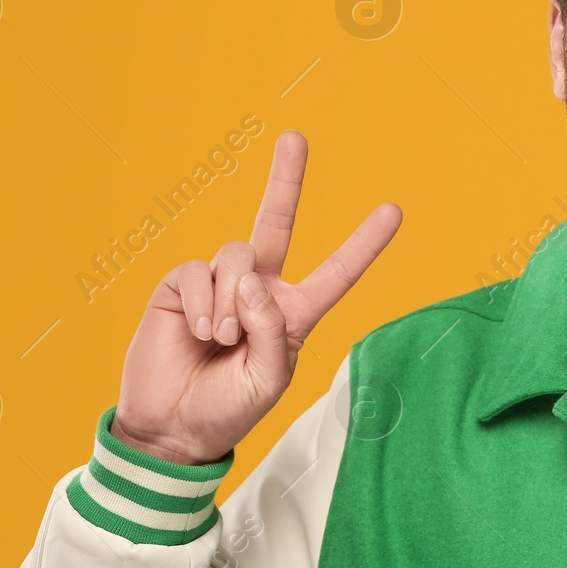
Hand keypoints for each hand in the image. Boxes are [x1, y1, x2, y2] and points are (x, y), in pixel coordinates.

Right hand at [112, 130, 400, 464]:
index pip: (336, 272)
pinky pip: (196, 271)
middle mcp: (259, 290)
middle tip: (295, 137)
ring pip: (237, 256)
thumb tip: (253, 282)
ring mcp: (218, 285)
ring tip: (220, 339)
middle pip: (276, 223)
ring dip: (229, 301)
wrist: (171, 430)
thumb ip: (274, 331)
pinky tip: (197, 331)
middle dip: (286, 179)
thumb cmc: (228, 410)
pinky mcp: (179, 287)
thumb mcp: (270, 380)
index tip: (395, 210)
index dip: (364, 244)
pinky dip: (200, 302)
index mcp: (293, 314)